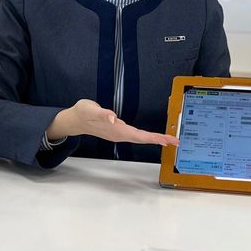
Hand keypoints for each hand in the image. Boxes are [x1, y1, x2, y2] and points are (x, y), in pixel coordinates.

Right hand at [46, 98, 178, 146]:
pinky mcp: (118, 130)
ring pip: (140, 138)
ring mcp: (119, 133)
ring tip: (169, 140)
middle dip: (159, 139)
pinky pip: (137, 135)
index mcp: (115, 130)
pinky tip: (154, 137)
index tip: (165, 140)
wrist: (75, 119)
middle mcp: (119, 134)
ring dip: (155, 138)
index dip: (152, 138)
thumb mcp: (90, 109)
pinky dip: (148, 136)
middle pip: (142, 139)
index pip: (138, 135)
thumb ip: (102, 114)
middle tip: (175, 141)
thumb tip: (113, 118)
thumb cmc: (83, 113)